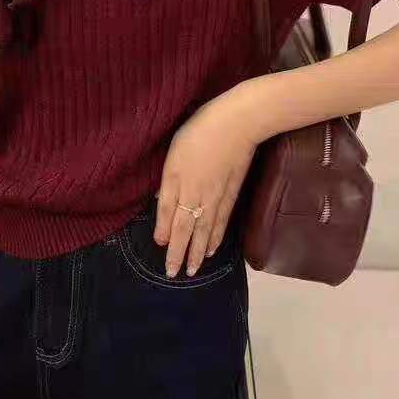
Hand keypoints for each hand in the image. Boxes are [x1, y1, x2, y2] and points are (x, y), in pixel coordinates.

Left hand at [155, 84, 259, 277]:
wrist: (238, 124)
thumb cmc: (200, 131)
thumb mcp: (173, 152)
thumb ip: (167, 181)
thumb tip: (160, 203)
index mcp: (177, 183)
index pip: (168, 215)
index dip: (164, 232)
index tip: (161, 247)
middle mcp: (195, 196)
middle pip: (185, 230)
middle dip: (178, 253)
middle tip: (174, 274)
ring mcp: (215, 197)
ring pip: (203, 231)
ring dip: (196, 252)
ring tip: (192, 269)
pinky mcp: (231, 194)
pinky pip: (220, 222)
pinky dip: (215, 238)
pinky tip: (211, 248)